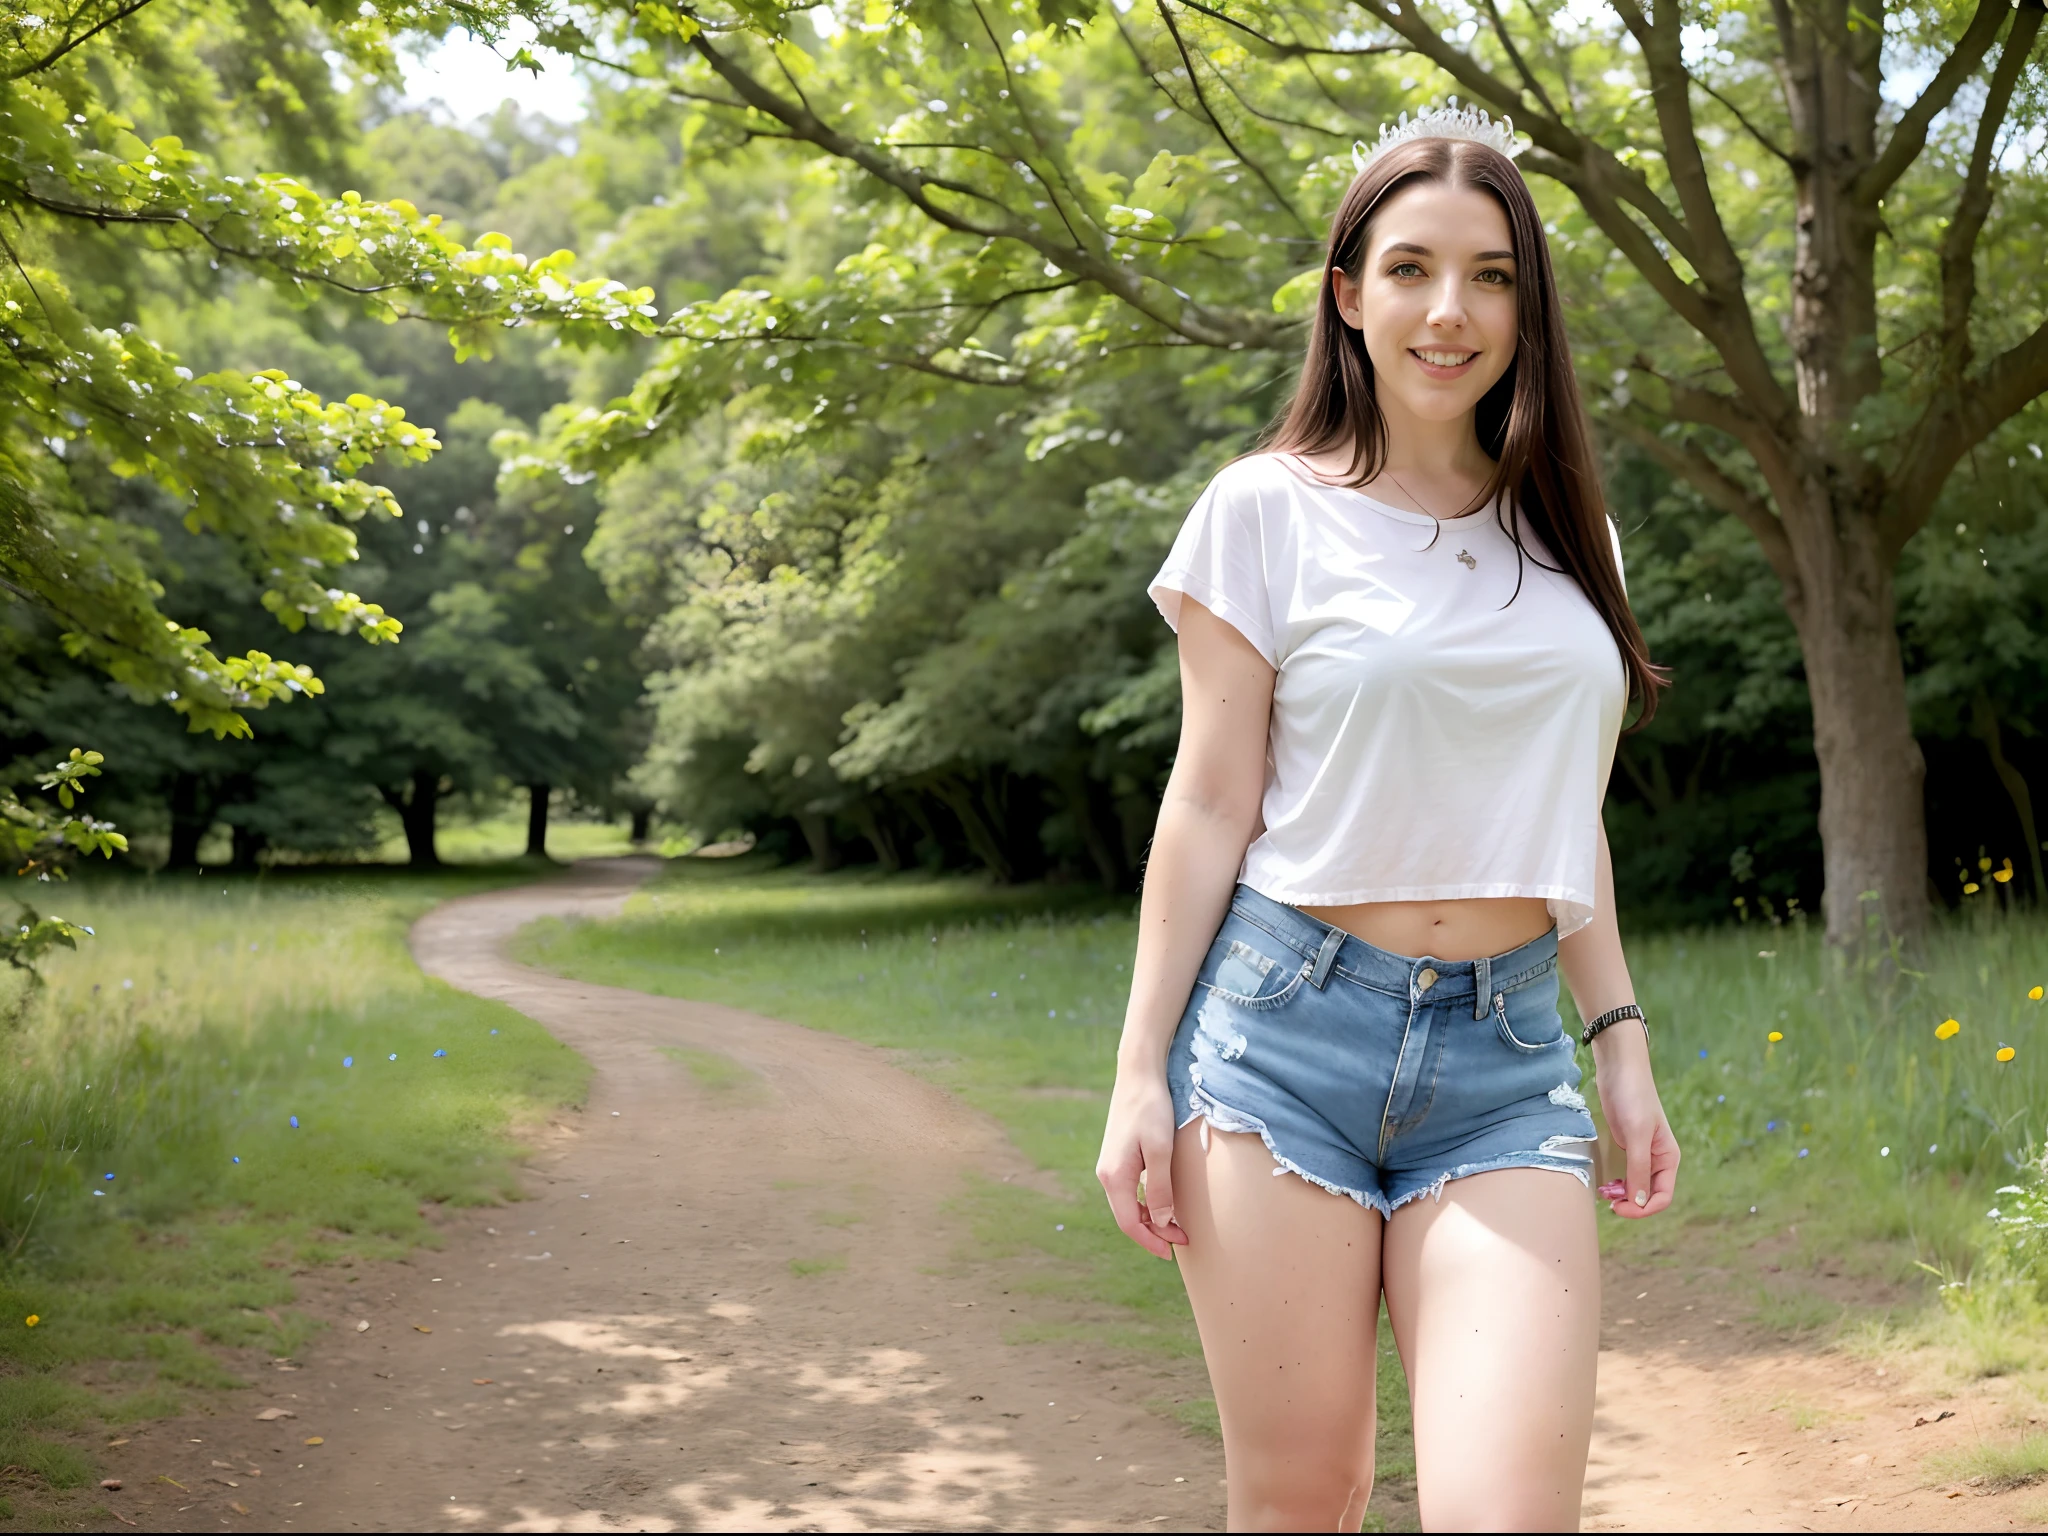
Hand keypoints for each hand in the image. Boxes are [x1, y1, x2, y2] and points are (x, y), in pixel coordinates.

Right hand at [1095, 1063, 1187, 1258]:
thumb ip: (1159, 1188)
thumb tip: (1160, 1221)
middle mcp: (1107, 1174)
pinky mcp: (1119, 1157)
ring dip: (1150, 1219)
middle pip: (1127, 1217)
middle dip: (1153, 1233)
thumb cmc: (1151, 1109)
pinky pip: (1130, 1191)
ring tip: (1175, 1226)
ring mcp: (1111, 1165)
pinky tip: (1161, 1203)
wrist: (1138, 1075)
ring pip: (1128, 1205)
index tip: (1173, 1251)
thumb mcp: (1160, 1150)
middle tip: (1182, 1238)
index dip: (1150, 1241)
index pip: (1129, 1223)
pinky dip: (1145, 1203)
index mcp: (1114, 1176)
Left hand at [1591, 1023, 1678, 1217]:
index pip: (1662, 1197)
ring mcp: (1640, 1153)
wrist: (1619, 1069)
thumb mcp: (1637, 1135)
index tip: (1620, 1208)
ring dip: (1622, 1195)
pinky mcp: (1625, 1145)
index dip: (1643, 1209)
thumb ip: (1639, 1169)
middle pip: (1647, 1195)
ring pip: (1634, 1186)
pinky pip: (1624, 1173)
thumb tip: (1639, 1202)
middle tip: (1607, 1200)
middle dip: (1630, 1203)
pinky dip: (1616, 1182)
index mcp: (1668, 1158)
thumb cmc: (1633, 1098)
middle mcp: (1657, 1159)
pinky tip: (1605, 1182)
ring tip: (1605, 1192)